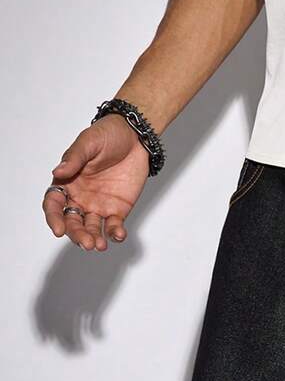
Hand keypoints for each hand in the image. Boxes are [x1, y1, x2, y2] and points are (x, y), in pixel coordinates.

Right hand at [42, 116, 151, 250]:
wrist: (136, 138)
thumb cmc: (108, 135)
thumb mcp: (88, 143)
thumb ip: (74, 158)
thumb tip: (57, 172)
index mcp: (67, 182)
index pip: (54, 204)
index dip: (54, 218)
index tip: (58, 230)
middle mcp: (80, 198)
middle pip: (73, 222)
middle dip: (77, 234)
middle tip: (87, 243)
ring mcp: (99, 206)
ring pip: (92, 228)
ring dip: (94, 238)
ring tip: (100, 245)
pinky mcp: (118, 210)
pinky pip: (114, 226)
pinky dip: (115, 233)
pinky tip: (118, 234)